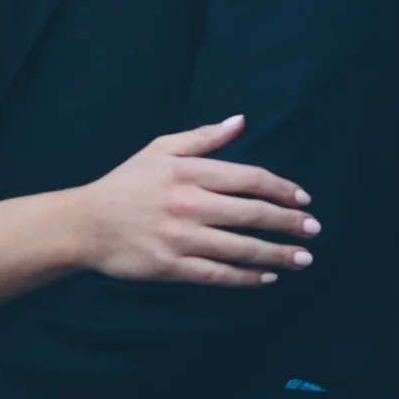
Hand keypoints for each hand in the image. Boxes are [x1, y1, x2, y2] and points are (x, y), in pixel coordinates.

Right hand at [84, 112, 320, 284]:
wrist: (84, 224)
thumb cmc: (125, 185)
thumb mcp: (160, 150)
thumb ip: (203, 137)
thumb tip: (241, 121)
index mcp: (187, 171)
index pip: (248, 178)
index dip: (281, 188)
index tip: (303, 199)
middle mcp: (186, 203)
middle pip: (251, 213)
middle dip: (289, 223)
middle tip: (314, 230)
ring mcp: (179, 237)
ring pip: (240, 247)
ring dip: (277, 254)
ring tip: (303, 258)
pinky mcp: (171, 266)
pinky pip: (218, 275)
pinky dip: (247, 277)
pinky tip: (267, 277)